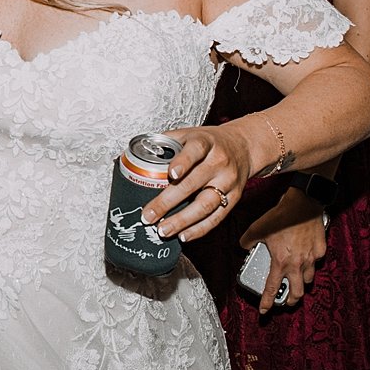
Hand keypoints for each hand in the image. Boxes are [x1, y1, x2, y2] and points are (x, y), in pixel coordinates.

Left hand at [140, 125, 256, 242]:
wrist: (243, 147)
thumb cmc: (208, 142)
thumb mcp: (188, 134)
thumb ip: (164, 144)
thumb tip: (126, 156)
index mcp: (205, 142)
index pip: (195, 150)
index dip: (183, 162)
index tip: (170, 174)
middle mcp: (219, 162)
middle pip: (194, 183)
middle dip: (168, 201)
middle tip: (149, 215)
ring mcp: (228, 182)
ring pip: (206, 204)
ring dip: (183, 220)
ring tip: (163, 230)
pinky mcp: (234, 198)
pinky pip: (217, 217)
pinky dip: (200, 229)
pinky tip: (184, 235)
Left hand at [239, 189, 327, 313]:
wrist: (303, 204)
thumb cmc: (280, 216)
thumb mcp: (256, 228)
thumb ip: (247, 241)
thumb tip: (243, 246)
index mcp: (281, 262)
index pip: (272, 289)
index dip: (267, 302)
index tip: (264, 311)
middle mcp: (297, 264)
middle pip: (297, 293)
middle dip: (291, 301)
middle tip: (287, 301)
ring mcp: (311, 258)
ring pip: (308, 279)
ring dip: (301, 282)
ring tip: (295, 280)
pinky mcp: (321, 249)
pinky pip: (316, 261)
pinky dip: (310, 263)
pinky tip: (305, 257)